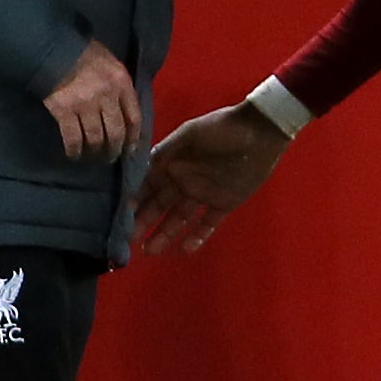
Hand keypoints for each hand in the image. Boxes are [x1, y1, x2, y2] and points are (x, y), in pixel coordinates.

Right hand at [43, 40, 142, 161]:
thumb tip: (124, 109)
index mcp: (121, 82)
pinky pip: (73, 138)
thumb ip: (119, 85)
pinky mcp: (65, 111)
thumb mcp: (111, 63)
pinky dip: (74, 150)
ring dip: (96, 152)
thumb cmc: (85, 53)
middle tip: (111, 156)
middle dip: (115, 149)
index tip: (131, 148)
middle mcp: (107, 96)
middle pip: (116, 132)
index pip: (134, 117)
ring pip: (96, 138)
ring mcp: (85, 105)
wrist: (54, 49)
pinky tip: (74, 154)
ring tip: (93, 156)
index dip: (134, 137)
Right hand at [136, 102, 290, 252]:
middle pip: (160, 204)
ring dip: (165, 233)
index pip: (148, 185)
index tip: (120, 217)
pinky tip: (184, 249)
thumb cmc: (222, 129)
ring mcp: (204, 193)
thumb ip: (165, 151)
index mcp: (174, 161)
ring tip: (149, 251)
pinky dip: (197, 236)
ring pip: (179, 217)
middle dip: (144, 222)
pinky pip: (207, 223)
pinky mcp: (224, 203)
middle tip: (128, 241)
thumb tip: (139, 168)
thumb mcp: (189, 134)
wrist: (260, 133)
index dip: (135, 200)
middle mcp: (185, 179)